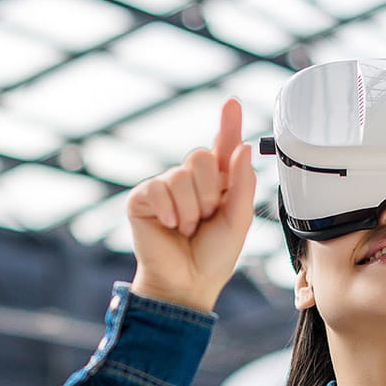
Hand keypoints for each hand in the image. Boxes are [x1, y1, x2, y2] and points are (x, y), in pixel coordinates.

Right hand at [127, 98, 255, 312]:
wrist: (188, 283)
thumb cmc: (213, 256)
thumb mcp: (238, 221)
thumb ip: (242, 184)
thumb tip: (243, 147)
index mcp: (217, 184)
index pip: (223, 147)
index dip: (227, 124)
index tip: (231, 102)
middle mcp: (189, 181)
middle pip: (200, 156)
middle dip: (209, 192)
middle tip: (205, 219)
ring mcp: (164, 188)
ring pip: (181, 175)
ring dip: (190, 209)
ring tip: (186, 229)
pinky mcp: (143, 198)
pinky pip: (159, 187)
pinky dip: (170, 210)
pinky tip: (169, 227)